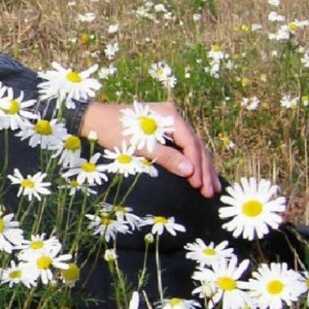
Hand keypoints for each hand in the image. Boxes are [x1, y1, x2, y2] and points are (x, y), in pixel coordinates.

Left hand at [81, 101, 220, 197]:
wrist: (96, 119)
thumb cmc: (115, 132)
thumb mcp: (140, 147)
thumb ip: (166, 157)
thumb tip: (190, 171)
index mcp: (171, 117)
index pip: (191, 144)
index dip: (197, 166)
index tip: (200, 187)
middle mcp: (175, 116)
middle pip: (196, 145)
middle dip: (205, 170)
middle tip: (211, 192)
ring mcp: (171, 122)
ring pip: (193, 147)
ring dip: (203, 167)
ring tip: (212, 188)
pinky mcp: (165, 129)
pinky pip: (184, 146)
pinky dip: (192, 161)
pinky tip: (199, 174)